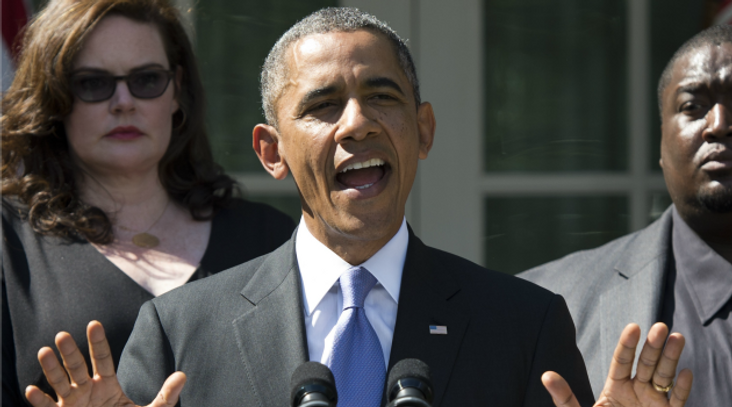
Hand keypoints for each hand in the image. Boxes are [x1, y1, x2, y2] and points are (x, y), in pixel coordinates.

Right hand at [25, 321, 185, 406]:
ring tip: (44, 351)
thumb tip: (183, 375)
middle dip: (70, 351)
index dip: (97, 341)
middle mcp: (87, 390)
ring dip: (51, 369)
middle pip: (78, 366)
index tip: (93, 323)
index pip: (102, 357)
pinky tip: (30, 389)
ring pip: (59, 383)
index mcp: (107, 383)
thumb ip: (166, 395)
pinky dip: (39, 400)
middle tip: (62, 334)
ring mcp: (73, 404)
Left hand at [542, 323, 692, 406]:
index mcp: (616, 387)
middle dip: (653, 346)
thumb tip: (546, 376)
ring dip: (671, 358)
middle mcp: (637, 391)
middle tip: (661, 326)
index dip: (627, 344)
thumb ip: (564, 397)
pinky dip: (682, 388)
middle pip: (646, 364)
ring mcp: (653, 403)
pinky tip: (685, 373)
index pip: (622, 361)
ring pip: (664, 377)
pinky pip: (677, 401)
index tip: (634, 327)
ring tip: (677, 337)